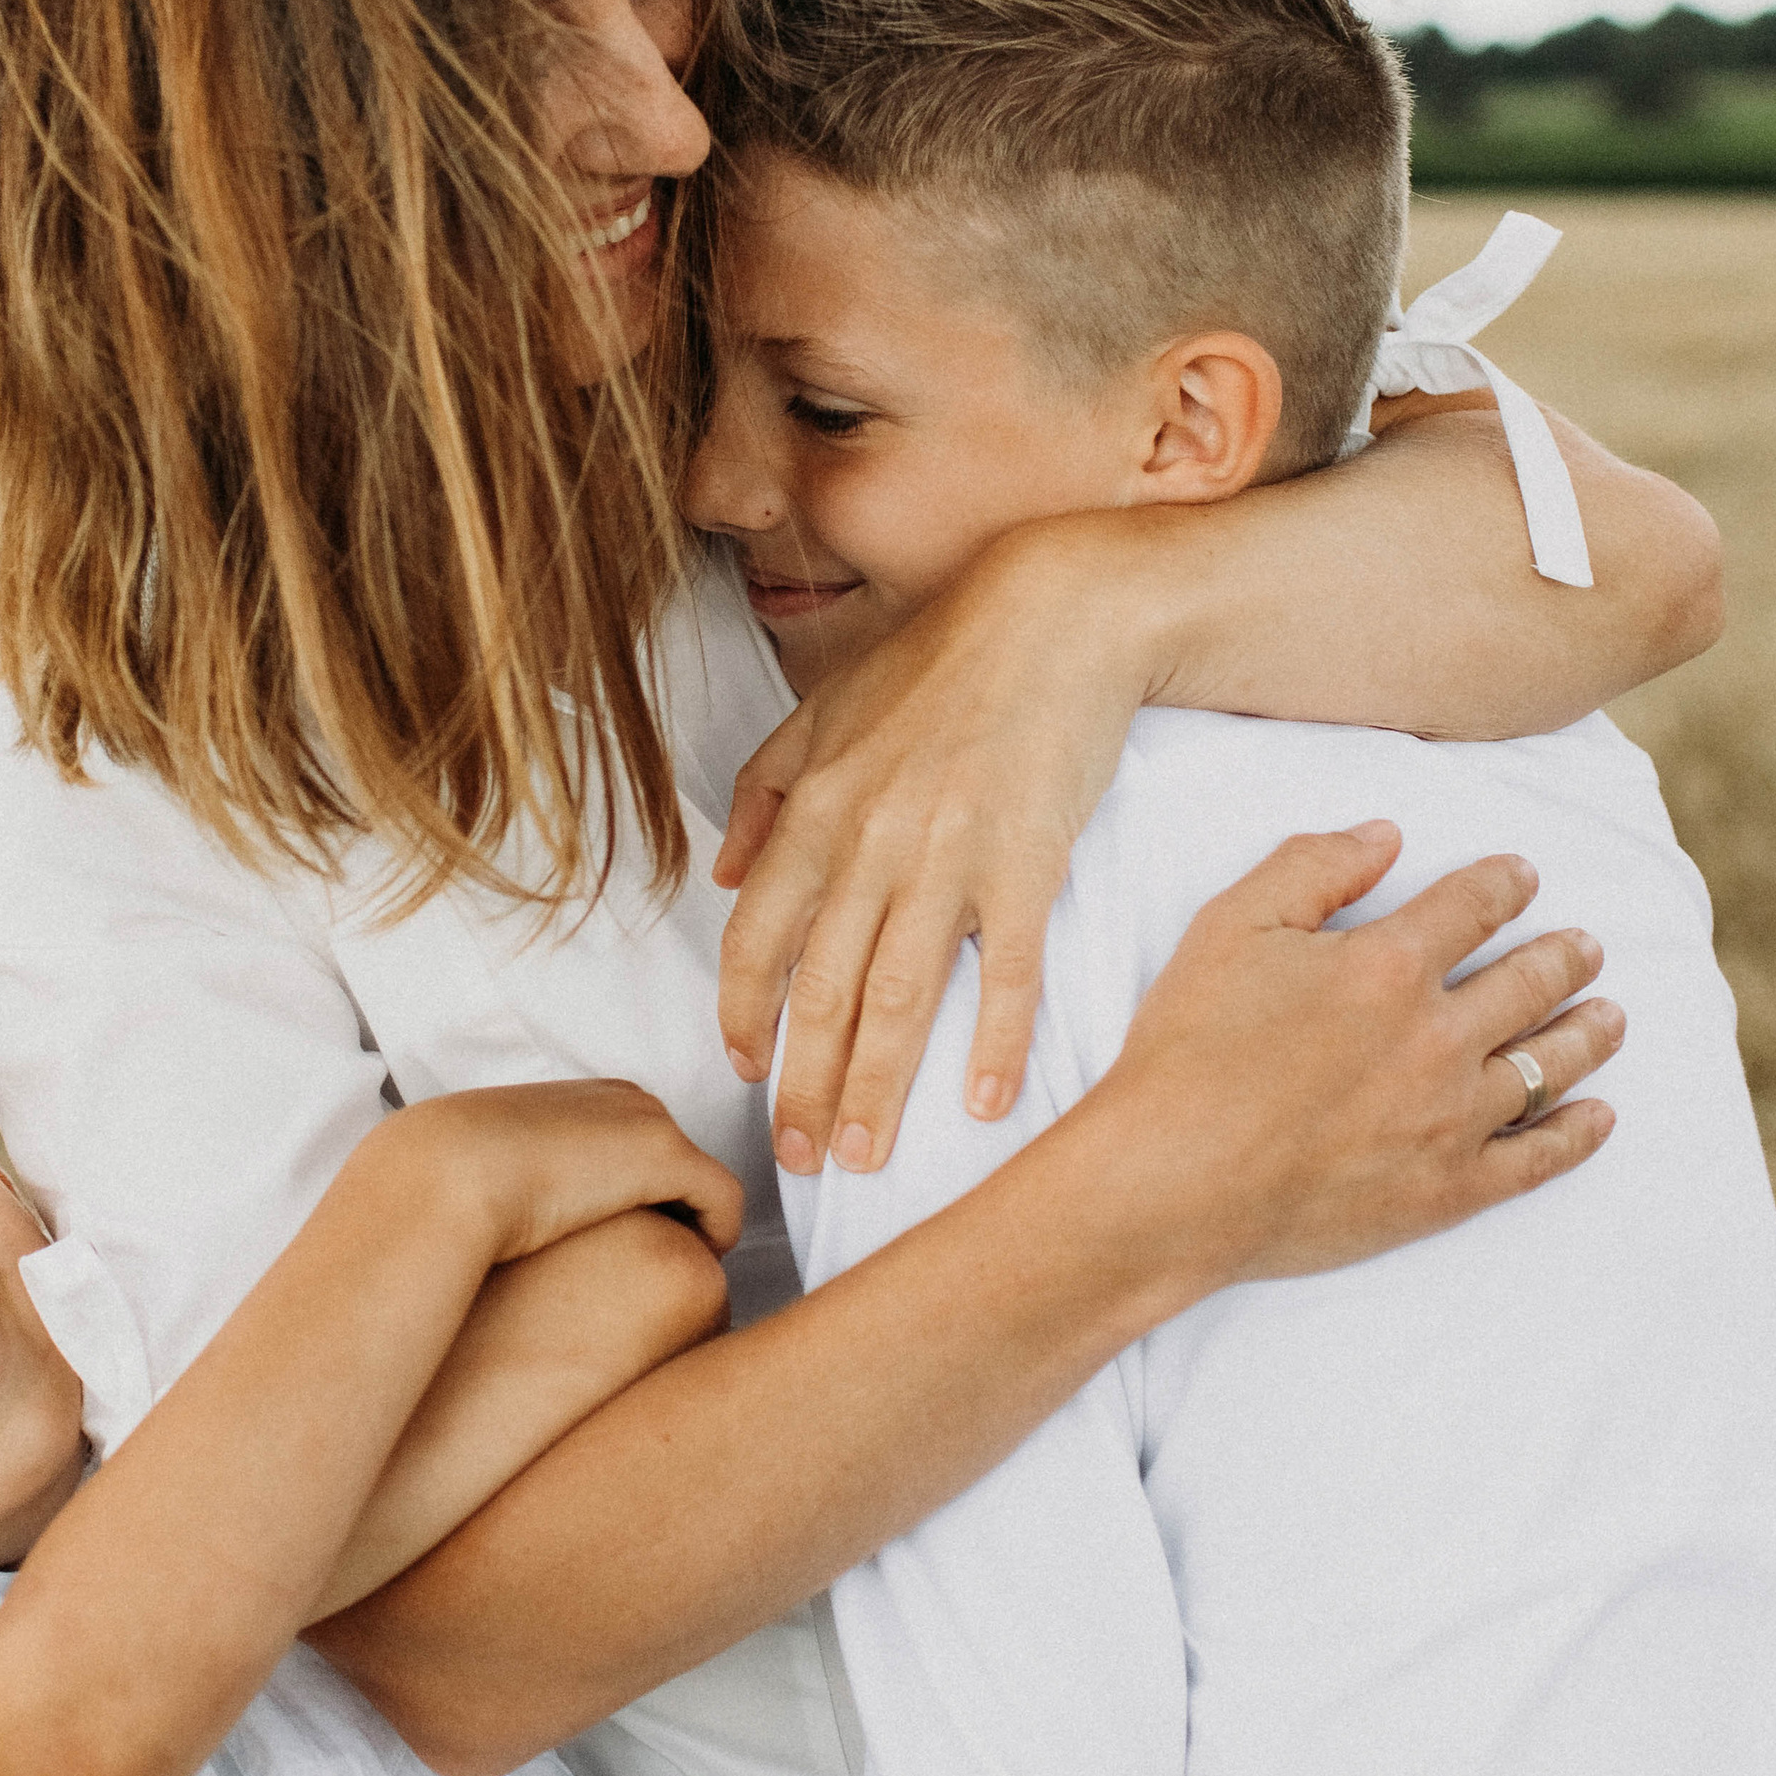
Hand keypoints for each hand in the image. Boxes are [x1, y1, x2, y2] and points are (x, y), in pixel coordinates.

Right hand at [379, 1078, 745, 1268]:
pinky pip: (724, 1204)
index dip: (644, 1194)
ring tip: (676, 1276)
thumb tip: (512, 1213)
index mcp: (589, 1100)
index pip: (640, 1144)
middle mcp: (628, 1101)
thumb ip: (519, 1178)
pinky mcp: (670, 1156)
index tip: (634, 1242)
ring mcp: (651, 1124)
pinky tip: (696, 1270)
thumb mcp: (489, 1170)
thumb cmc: (454, 1182)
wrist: (452, 1171)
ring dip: (694, 1226)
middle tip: (661, 1263)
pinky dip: (717, 1236)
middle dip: (674, 1209)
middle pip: (678, 1161)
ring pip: (702, 1182)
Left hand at [717, 519, 1145, 1176]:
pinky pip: (1002, 972)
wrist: (1053, 616)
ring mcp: (947, 859)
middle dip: (803, 1085)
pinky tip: (981, 1102)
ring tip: (863, 1154)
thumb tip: (721, 872)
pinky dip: (992, 1042)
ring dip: (877, 1087)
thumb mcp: (823, 709)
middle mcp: (868, 845)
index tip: (747, 1073)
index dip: (746, 1017)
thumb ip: (763, 792)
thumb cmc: (939, 662)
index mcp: (815, 812)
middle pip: (820, 992)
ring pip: (897, 998)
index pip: (757, 940)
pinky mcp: (1027, 863)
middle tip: (799, 1160)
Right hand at [1105, 822, 1624, 1297]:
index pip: (1472, 907)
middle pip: (1528, 982)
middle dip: (1565, 956)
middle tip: (1588, 946)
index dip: (1505, 884)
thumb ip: (1313, 866)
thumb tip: (1386, 836)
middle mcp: (1440, 1037)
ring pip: (1547, 1065)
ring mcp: (1451, 1118)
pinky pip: (1537, 1158)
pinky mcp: (1448, 1190)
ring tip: (1611, 1016)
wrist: (1173, 1182)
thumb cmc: (1190, 1049)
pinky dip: (1577, 1134)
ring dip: (1587, 1034)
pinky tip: (1598, 1116)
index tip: (1526, 876)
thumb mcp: (1230, 925)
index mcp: (1390, 965)